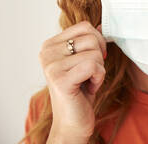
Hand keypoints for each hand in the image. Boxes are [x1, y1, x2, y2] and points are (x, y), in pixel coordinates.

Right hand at [39, 21, 106, 139]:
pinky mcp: (59, 79)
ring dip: (99, 70)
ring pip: (95, 53)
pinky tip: (88, 88)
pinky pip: (93, 66)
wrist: (73, 122)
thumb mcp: (84, 61)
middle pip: (92, 38)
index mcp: (51, 44)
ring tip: (86, 82)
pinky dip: (98, 78)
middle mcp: (47, 52)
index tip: (92, 60)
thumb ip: (88, 42)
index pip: (85, 26)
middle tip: (89, 74)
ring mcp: (51, 65)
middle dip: (99, 57)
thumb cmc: (80, 91)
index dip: (98, 42)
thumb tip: (100, 24)